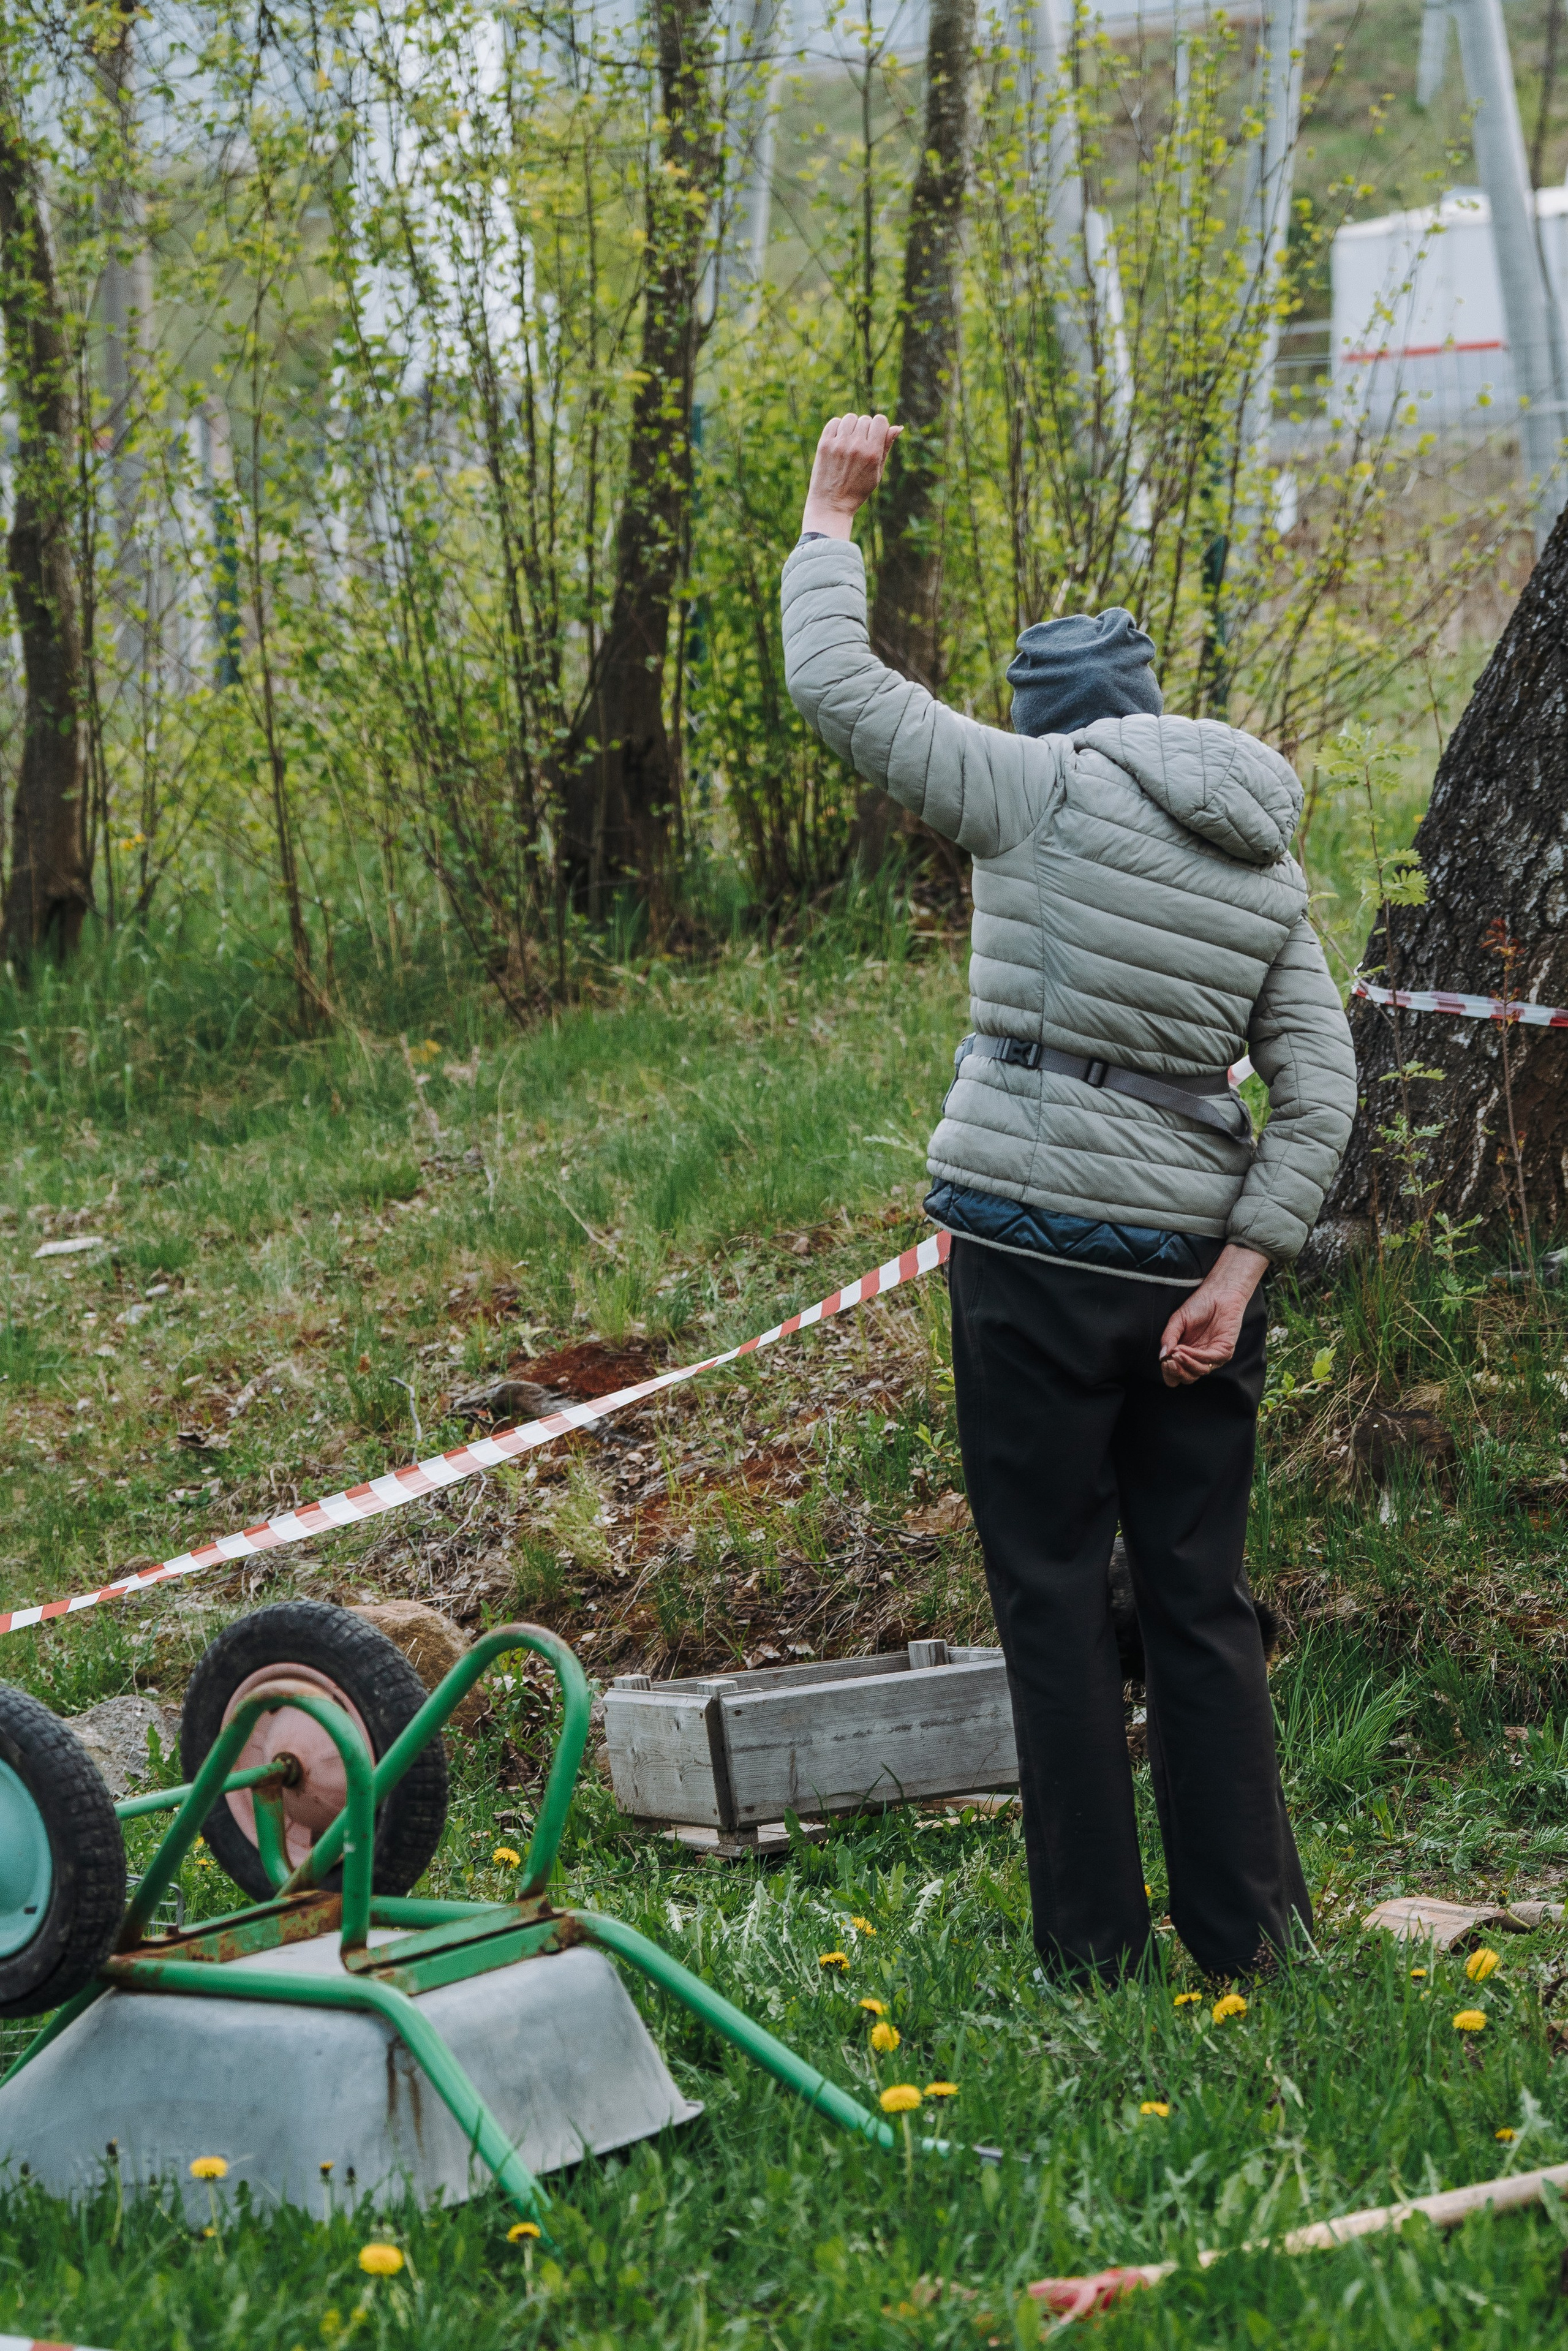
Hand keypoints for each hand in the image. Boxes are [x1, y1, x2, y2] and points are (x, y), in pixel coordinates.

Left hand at [801, 411, 902, 539]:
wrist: (831, 504)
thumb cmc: (857, 490)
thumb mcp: (877, 473)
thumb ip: (886, 448)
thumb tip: (897, 427)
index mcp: (872, 453)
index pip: (880, 421)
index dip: (879, 427)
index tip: (875, 437)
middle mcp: (856, 446)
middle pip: (865, 419)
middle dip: (865, 429)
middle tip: (860, 446)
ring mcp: (839, 444)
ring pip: (850, 418)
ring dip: (851, 427)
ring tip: (849, 442)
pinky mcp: (824, 445)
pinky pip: (834, 422)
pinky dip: (838, 428)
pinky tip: (839, 440)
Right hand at [1157, 1244, 1268, 1388]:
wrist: (1218, 1294)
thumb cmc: (1198, 1306)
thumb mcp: (1177, 1321)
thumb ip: (1168, 1338)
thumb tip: (1161, 1356)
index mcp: (1185, 1353)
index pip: (1176, 1374)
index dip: (1168, 1372)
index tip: (1164, 1361)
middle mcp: (1198, 1358)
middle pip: (1186, 1378)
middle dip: (1176, 1372)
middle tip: (1169, 1360)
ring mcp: (1211, 1357)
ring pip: (1197, 1372)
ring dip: (1185, 1364)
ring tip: (1176, 1352)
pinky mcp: (1224, 1352)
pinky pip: (1209, 1361)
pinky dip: (1195, 1357)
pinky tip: (1185, 1349)